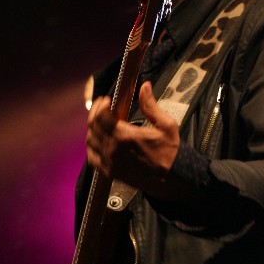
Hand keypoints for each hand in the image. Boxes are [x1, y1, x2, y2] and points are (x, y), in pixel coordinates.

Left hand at [86, 80, 179, 197]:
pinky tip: (96, 141)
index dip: (100, 105)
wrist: (173, 177)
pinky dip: (91, 147)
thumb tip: (145, 86)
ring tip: (100, 121)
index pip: (100, 117)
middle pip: (93, 127)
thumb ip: (150, 106)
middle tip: (102, 106)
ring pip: (90, 141)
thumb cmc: (170, 151)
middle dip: (95, 113)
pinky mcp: (110, 172)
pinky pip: (92, 158)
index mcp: (125, 136)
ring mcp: (110, 162)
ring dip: (92, 128)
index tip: (105, 99)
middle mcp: (113, 150)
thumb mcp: (166, 125)